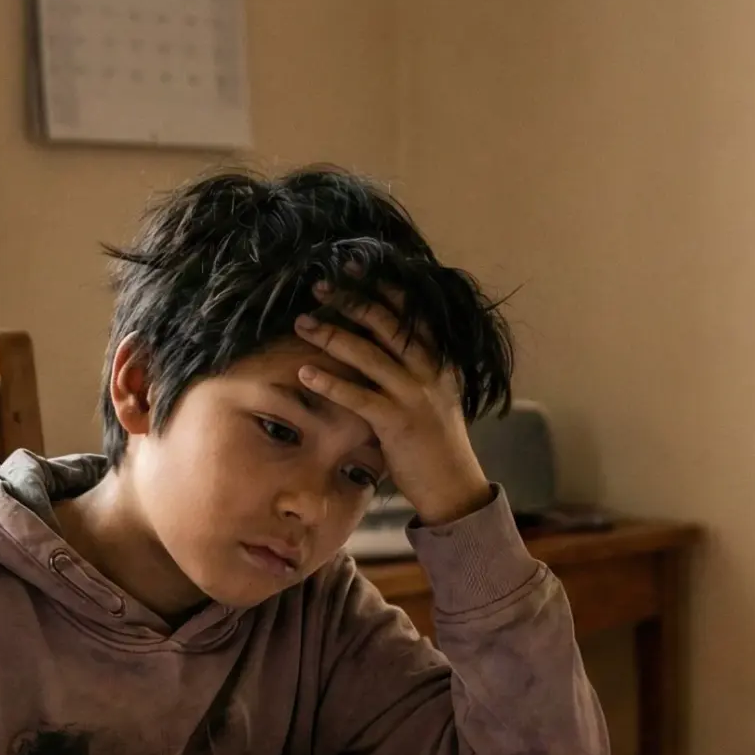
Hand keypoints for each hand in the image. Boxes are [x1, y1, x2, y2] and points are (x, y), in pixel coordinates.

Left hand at [292, 282, 492, 526]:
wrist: (453, 485)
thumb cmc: (436, 440)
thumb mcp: (435, 394)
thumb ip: (413, 368)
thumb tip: (376, 342)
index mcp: (439, 359)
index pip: (410, 313)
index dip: (380, 287)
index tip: (353, 269)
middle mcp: (428, 371)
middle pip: (386, 324)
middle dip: (351, 301)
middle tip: (320, 287)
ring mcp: (413, 395)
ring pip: (368, 355)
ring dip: (331, 335)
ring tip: (302, 324)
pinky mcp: (396, 422)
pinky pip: (357, 396)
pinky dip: (329, 383)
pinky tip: (306, 373)